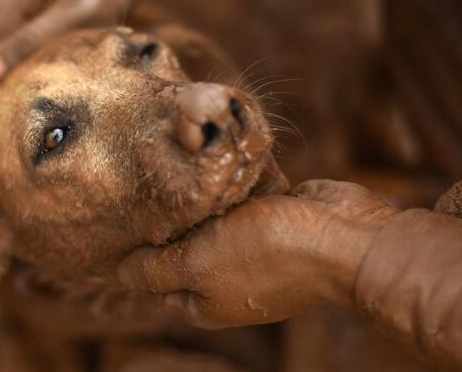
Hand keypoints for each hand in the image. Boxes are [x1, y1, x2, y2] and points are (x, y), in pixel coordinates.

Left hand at [118, 180, 396, 328]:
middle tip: (145, 184)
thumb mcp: (197, 265)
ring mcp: (252, 247)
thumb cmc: (266, 253)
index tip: (118, 220)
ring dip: (199, 197)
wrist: (343, 236)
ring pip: (211, 220)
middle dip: (168, 219)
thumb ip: (156, 270)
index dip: (136, 256)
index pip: (154, 283)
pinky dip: (232, 184)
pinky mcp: (273, 217)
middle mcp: (226, 277)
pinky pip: (241, 199)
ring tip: (175, 164)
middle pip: (182, 249)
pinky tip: (216, 160)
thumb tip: (118, 274)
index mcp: (205, 301)